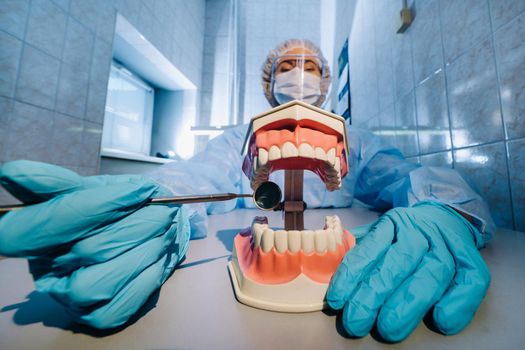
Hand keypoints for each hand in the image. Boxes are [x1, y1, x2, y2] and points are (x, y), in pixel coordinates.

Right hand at [0, 161, 190, 328]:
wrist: (144, 232)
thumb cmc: (113, 208)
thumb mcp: (86, 187)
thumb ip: (56, 182)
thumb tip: (13, 173)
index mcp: (33, 236)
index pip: (50, 223)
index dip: (96, 206)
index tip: (140, 190)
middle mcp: (46, 271)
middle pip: (88, 250)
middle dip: (136, 225)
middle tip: (166, 210)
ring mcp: (70, 298)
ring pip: (99, 283)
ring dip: (143, 252)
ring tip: (165, 231)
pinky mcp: (98, 316)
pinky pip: (120, 304)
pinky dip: (147, 278)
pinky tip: (159, 258)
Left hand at [326, 201, 489, 341]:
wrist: (445, 217)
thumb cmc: (405, 234)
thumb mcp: (379, 232)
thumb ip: (358, 247)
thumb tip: (329, 262)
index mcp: (393, 223)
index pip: (369, 249)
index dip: (351, 275)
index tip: (337, 300)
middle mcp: (420, 232)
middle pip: (397, 264)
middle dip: (373, 295)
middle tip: (355, 321)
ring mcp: (447, 246)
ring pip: (430, 275)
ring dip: (409, 305)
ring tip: (387, 328)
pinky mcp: (471, 260)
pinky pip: (470, 282)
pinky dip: (458, 303)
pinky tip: (441, 321)